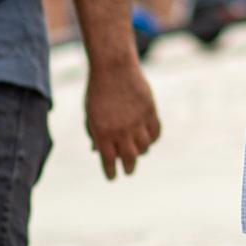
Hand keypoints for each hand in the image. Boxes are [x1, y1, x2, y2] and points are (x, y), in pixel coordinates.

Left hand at [85, 60, 161, 178]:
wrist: (113, 68)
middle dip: (128, 168)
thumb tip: (97, 151)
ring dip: (141, 152)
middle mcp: (121, 130)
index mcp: (102, 132)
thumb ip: (94, 133)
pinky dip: (152, 139)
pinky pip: (155, 133)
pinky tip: (148, 139)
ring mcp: (137, 122)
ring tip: (138, 152)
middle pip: (129, 158)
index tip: (112, 177)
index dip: (110, 172)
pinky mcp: (150, 112)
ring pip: (144, 147)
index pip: (108, 161)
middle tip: (128, 171)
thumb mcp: (90, 114)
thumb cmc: (97, 91)